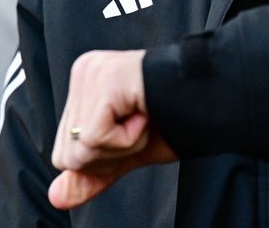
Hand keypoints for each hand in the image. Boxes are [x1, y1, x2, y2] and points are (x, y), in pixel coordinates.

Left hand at [48, 49, 176, 209]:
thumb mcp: (126, 154)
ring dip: (123, 146)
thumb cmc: (173, 118)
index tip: (133, 130)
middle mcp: (83, 70)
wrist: (213, 99)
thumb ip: (92, 174)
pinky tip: (146, 113)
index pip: (63, 152)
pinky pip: (96, 136)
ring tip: (145, 117)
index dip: (102, 159)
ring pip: (80, 148)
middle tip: (141, 125)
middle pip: (67, 154)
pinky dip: (128, 139)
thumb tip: (55, 198)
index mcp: (84, 84)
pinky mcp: (106, 78)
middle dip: (110, 155)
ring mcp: (93, 71)